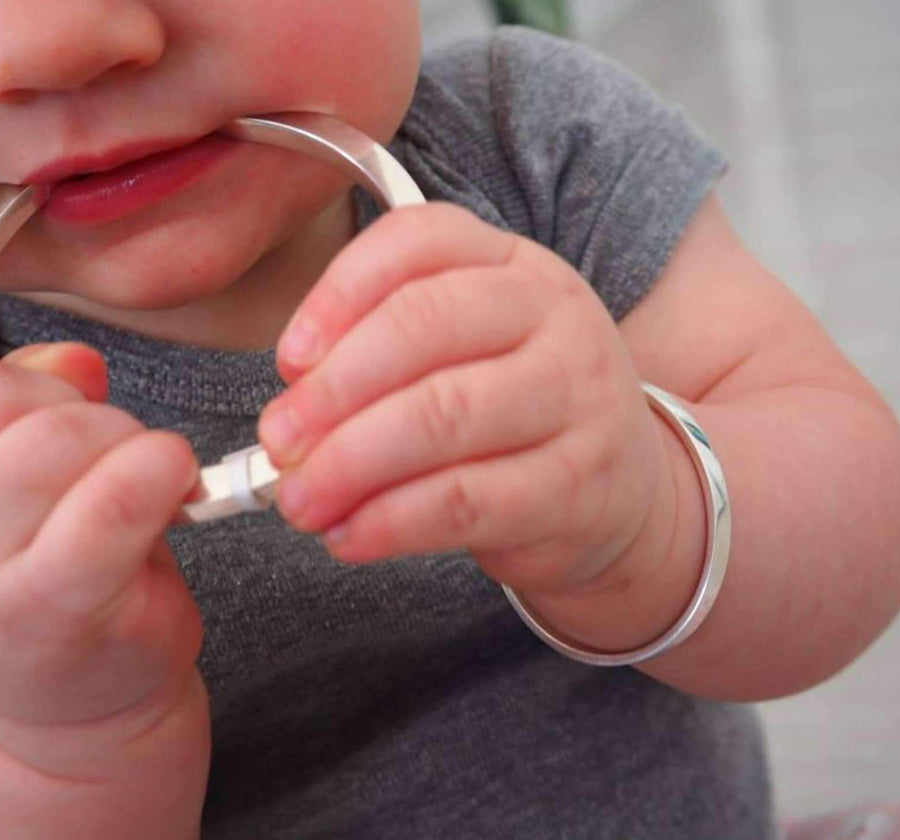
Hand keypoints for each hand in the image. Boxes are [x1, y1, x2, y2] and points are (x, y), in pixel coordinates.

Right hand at [0, 318, 204, 772]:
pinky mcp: (46, 608)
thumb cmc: (50, 568)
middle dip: (69, 402)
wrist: (75, 703)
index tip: (17, 379)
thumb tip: (74, 358)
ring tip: (141, 480)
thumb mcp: (11, 474)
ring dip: (124, 439)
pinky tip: (174, 484)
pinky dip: (159, 473)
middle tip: (106, 451)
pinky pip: (112, 500)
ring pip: (57, 436)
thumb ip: (27, 396)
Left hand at [259, 204, 672, 595]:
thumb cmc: (514, 410)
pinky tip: (350, 536)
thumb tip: (291, 410)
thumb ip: (379, 356)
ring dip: (351, 464)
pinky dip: (392, 522)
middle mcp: (553, 315)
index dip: (338, 295)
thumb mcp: (464, 351)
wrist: (623, 487)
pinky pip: (467, 499)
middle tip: (276, 444)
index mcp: (512, 264)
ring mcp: (576, 397)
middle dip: (333, 390)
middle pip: (425, 325)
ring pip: (444, 415)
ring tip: (299, 501)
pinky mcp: (578, 485)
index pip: (417, 242)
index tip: (288, 362)